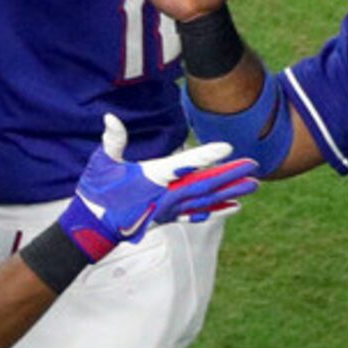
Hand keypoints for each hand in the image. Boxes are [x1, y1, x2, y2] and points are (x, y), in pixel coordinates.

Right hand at [62, 114, 258, 261]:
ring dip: (231, 192)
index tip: (229, 149)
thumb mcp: (101, 164)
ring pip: (207, 200)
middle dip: (230, 175)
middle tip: (254, 167)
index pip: (186, 165)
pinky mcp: (168, 218)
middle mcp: (166, 196)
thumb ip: (112, 140)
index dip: (208, 156)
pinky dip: (217, 210)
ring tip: (253, 186)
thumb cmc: (96, 193)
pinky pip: (198, 214)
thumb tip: (110, 118)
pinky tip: (234, 207)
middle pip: (205, 184)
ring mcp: (169, 209)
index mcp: (153, 179)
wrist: (92, 228)